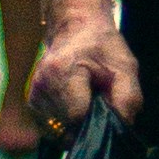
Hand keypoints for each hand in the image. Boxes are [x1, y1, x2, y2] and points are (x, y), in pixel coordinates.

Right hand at [25, 0, 142, 136]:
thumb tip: (122, 129)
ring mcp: (32, 95)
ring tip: (86, 101)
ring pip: (59, 131)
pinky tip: (75, 104)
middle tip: (98, 102)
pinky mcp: (31, 104)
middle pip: (68, 128)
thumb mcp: (125, 66)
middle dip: (87, 124)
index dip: (96, 121)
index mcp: (62, 70)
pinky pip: (52, 128)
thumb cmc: (102, 47)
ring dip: (76, 126)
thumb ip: (128, 98)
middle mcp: (40, 85)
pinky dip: (66, 123)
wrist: (75, 27)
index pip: (77, 117)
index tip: (106, 108)